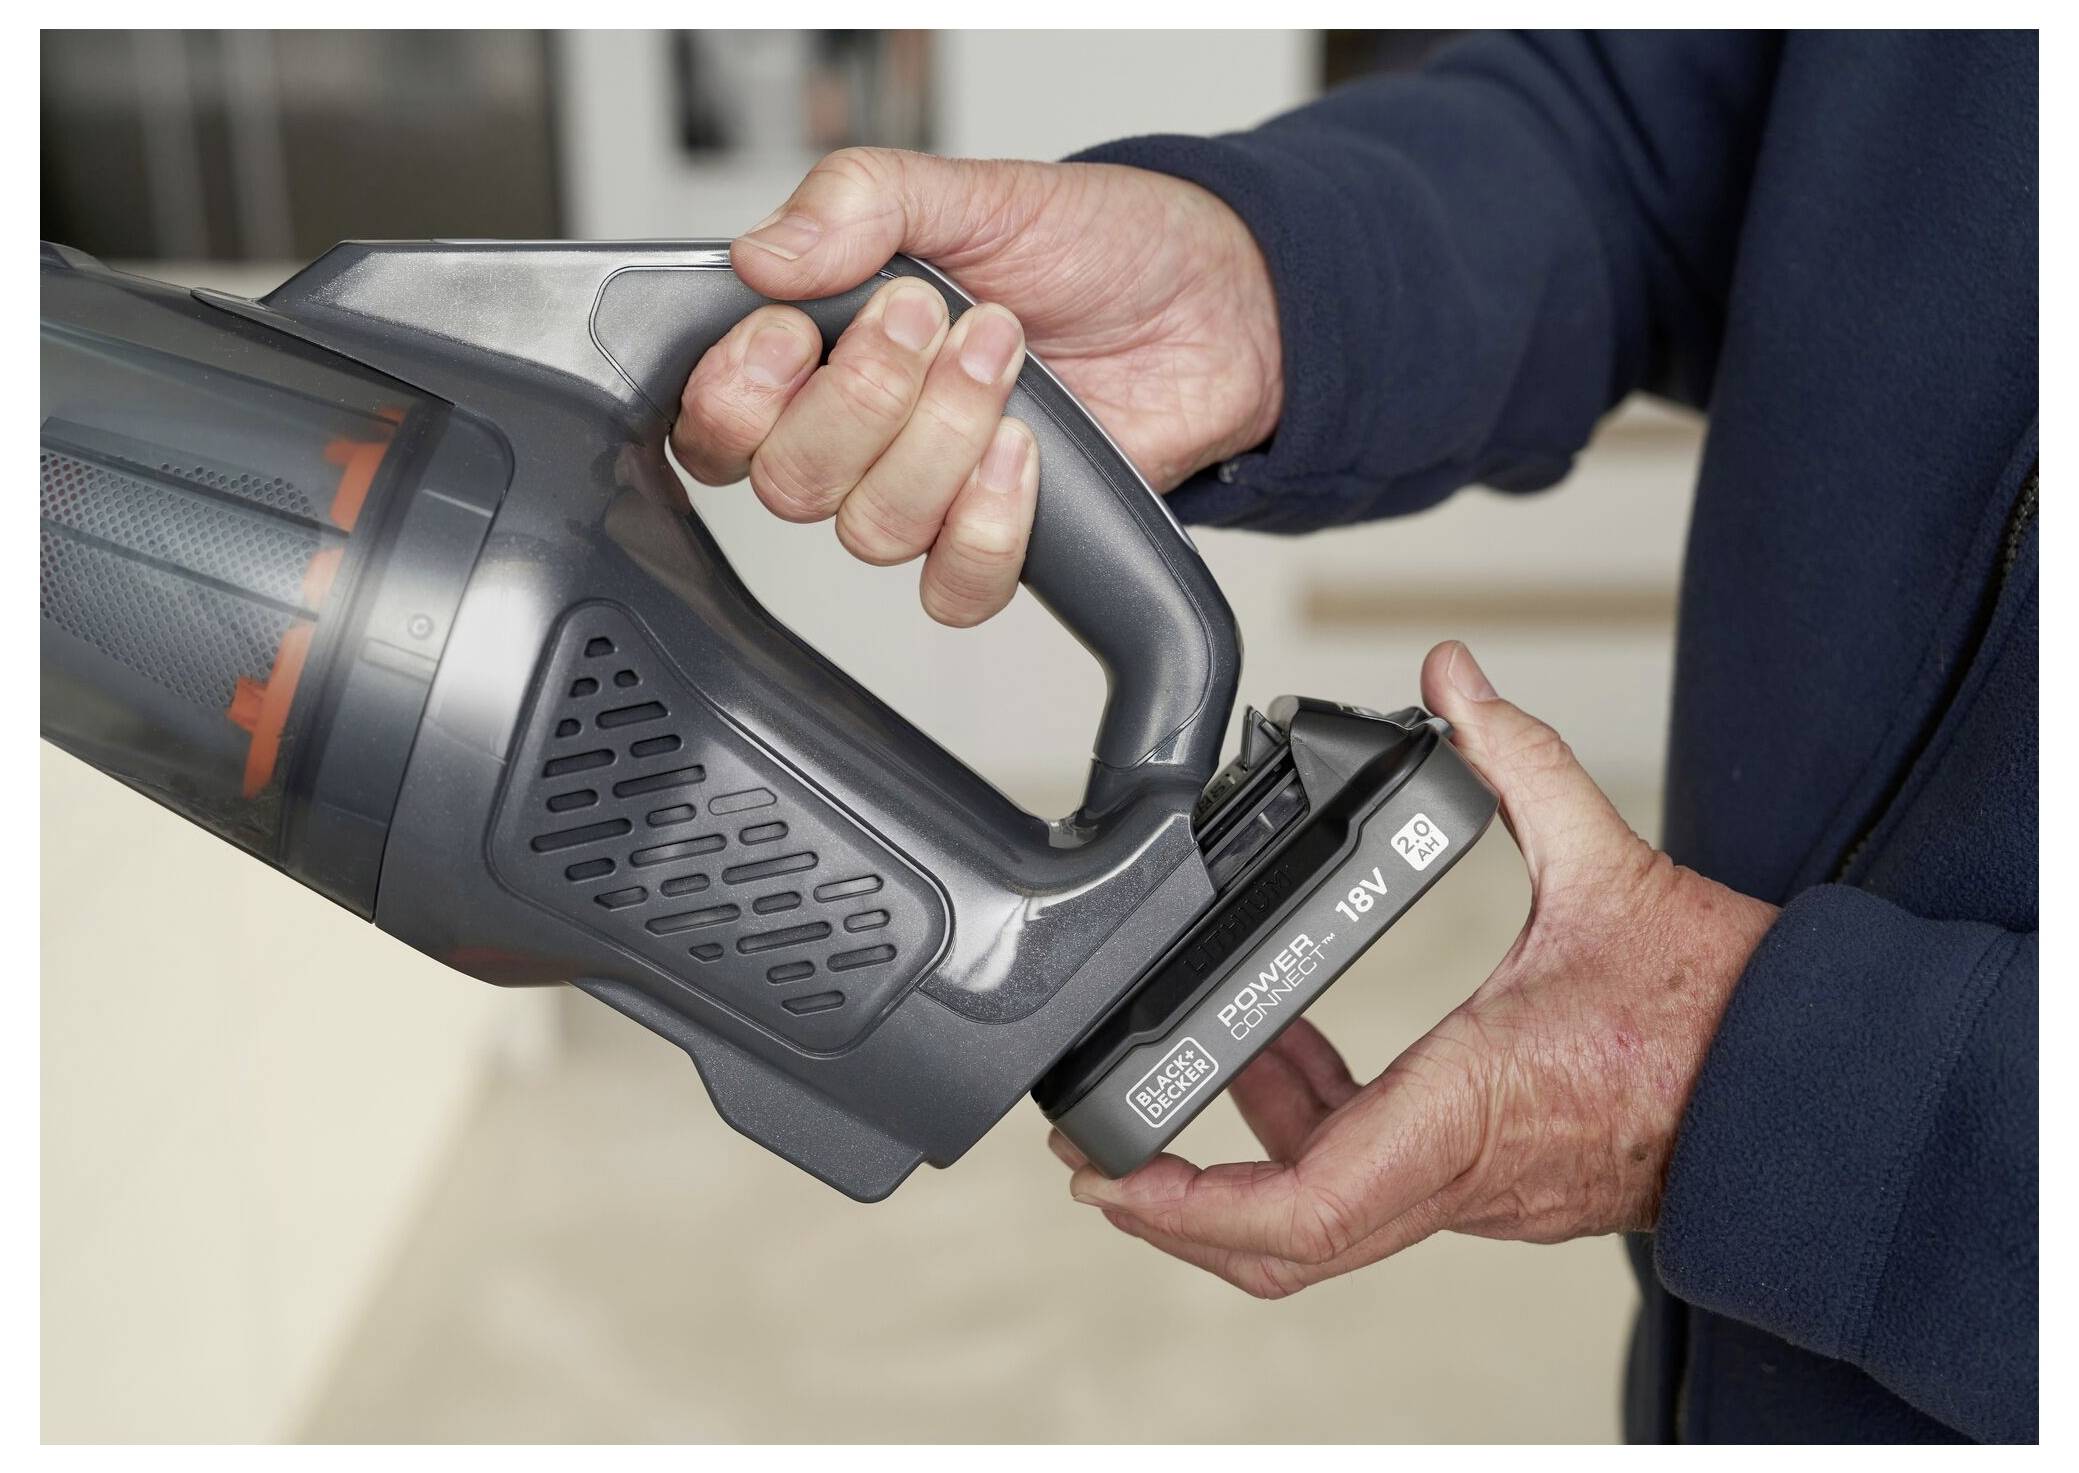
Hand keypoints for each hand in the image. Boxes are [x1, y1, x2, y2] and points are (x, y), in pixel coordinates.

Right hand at [672, 147, 1282, 624]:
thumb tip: (762, 253)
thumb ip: (857, 201)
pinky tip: (1025, 452)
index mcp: (819, 348)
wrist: (1208, 301)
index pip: (716, 418)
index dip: (736, 391)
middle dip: (866, 397)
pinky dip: (987, 524)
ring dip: (943, 439)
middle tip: (936, 317)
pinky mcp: (991, 542)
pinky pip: (952, 587)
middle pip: (787, 481)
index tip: (794, 329)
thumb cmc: (1089, 246)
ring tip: (1006, 354)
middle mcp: (857, 434)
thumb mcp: (969, 191)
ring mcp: (923, 494)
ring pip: (871, 530)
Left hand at [1049, 640, 1779, 1297]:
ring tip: (1194, 1068)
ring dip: (1245, 1158)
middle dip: (1179, 1209)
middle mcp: (1466, 1172)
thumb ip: (1519, 760)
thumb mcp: (1610, 863)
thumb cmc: (1723, 1005)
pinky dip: (1310, 1135)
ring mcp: (1481, 1190)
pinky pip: (1375, 1185)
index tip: (1112, 1180)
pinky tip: (1290, 1057)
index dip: (1191, 1207)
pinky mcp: (1495, 1180)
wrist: (1811, 1082)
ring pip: (1327, 1218)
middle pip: (1289, 1245)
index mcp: (1474, 1106)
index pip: (1307, 1203)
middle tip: (1100, 1156)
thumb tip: (1454, 682)